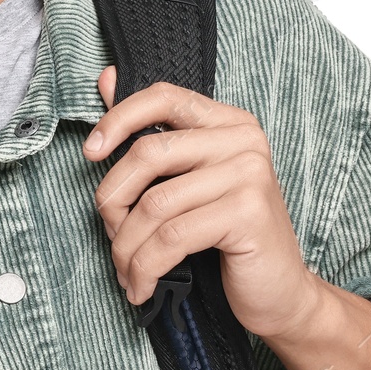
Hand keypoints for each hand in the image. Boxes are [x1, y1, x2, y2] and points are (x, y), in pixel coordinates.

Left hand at [82, 68, 321, 341]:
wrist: (281, 291)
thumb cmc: (228, 236)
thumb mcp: (189, 181)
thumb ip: (151, 134)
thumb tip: (107, 78)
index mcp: (228, 122)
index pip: (163, 97)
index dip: (118, 119)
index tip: (90, 152)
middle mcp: (243, 140)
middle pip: (148, 153)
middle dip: (113, 200)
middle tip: (111, 234)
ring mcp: (249, 174)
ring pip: (155, 204)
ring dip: (126, 246)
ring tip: (125, 269)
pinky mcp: (248, 214)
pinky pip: (172, 238)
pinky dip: (144, 267)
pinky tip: (140, 286)